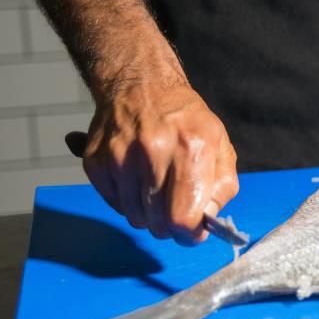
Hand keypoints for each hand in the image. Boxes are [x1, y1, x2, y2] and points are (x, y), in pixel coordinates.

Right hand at [82, 80, 238, 245]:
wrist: (142, 86)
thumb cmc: (186, 121)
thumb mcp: (220, 146)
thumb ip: (222, 187)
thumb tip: (207, 221)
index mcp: (191, 149)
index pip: (183, 217)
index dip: (190, 233)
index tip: (192, 231)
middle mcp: (153, 152)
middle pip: (158, 224)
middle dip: (171, 226)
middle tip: (176, 209)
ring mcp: (119, 157)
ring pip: (135, 218)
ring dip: (149, 214)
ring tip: (157, 188)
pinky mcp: (95, 162)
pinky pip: (115, 205)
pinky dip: (128, 201)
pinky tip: (138, 179)